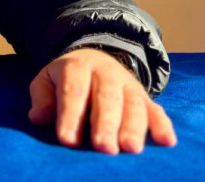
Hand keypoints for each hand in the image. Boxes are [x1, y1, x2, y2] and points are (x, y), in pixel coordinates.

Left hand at [28, 48, 176, 153]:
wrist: (93, 57)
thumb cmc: (66, 78)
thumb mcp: (47, 80)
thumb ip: (42, 98)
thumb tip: (38, 117)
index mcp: (77, 67)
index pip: (73, 92)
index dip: (70, 116)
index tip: (67, 140)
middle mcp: (105, 73)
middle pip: (106, 99)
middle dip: (105, 124)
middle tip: (103, 148)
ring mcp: (128, 85)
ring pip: (133, 105)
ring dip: (133, 127)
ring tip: (130, 148)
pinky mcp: (144, 97)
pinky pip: (156, 110)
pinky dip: (162, 125)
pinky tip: (167, 141)